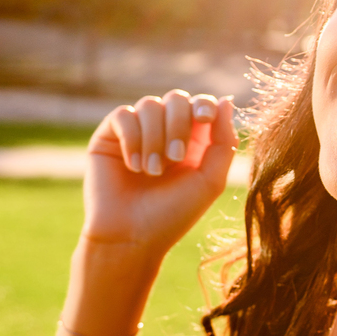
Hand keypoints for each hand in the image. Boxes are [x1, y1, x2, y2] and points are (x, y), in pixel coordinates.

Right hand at [82, 90, 236, 254]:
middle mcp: (164, 131)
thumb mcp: (209, 180)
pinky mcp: (109, 136)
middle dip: (179, 125)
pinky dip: (132, 138)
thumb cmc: (172, 214)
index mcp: (192, 140)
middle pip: (176, 99)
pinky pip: (123, 115)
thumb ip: (223, 142)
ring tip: (152, 172)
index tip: (204, 120)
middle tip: (175, 158)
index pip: (201, 104)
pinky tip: (133, 166)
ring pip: (149, 105)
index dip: (204, 105)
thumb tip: (227, 100)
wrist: (131, 237)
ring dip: (155, 137)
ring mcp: (136, 131)